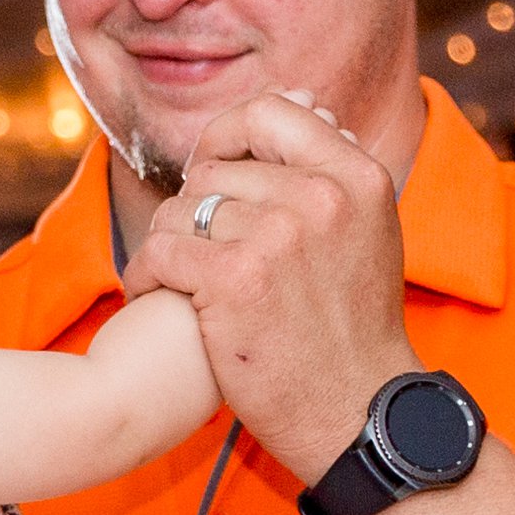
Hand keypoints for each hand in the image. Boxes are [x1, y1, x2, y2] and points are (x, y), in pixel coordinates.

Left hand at [125, 93, 412, 482]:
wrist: (357, 414)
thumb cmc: (354, 330)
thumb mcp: (367, 231)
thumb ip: (332, 168)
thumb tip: (306, 100)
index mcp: (357, 176)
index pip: (269, 114)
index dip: (226, 138)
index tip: (213, 174)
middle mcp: (321, 197)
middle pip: (214, 168)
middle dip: (195, 207)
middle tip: (197, 249)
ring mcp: (277, 236)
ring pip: (181, 209)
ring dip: (169, 246)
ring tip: (177, 280)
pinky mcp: (235, 280)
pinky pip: (161, 249)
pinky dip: (146, 275)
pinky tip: (153, 295)